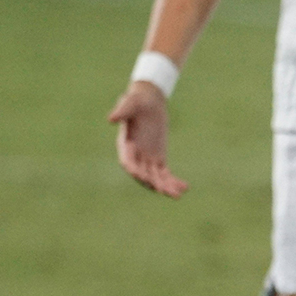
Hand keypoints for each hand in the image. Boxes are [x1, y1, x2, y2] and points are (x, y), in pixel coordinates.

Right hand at [108, 81, 187, 197]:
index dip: (134, 169)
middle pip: (143, 174)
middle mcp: (135, 155)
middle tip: (164, 191)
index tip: (141, 176)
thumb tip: (111, 118)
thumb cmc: (136, 101)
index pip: (127, 162)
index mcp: (125, 145)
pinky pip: (165, 173)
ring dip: (165, 186)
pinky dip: (173, 181)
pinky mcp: (158, 158)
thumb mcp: (130, 103)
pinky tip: (185, 187)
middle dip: (153, 183)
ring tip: (178, 195)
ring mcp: (146, 158)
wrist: (148, 101)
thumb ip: (121, 111)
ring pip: (155, 177)